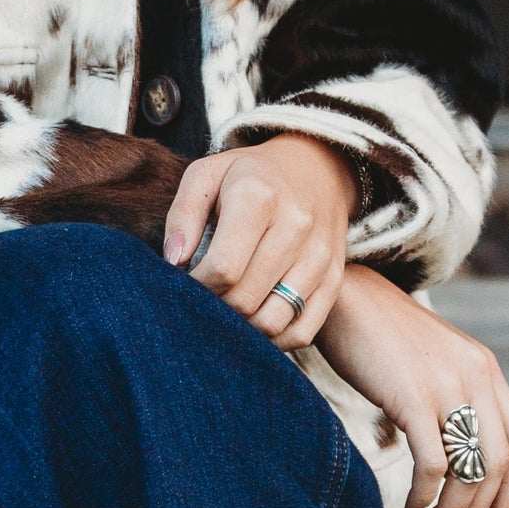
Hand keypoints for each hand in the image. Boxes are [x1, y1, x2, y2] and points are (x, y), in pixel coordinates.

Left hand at [163, 133, 358, 348]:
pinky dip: (274, 339)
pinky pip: (302, 331)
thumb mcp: (208, 175)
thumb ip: (183, 215)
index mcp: (258, 196)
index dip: (196, 286)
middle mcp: (296, 225)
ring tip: (227, 310)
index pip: (222, 268)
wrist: (316, 168)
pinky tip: (255, 321)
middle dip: (216, 308)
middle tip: (204, 299)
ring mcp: (319, 255)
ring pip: (273, 321)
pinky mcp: (334, 279)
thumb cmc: (249, 175)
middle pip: (245, 299)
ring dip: (243, 328)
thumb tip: (174, 261)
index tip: (186, 283)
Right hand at [315, 265, 508, 507]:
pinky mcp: (413, 395)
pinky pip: (433, 465)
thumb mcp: (431, 362)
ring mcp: (447, 384)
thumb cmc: (379, 336)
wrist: (342, 294)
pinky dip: (425, 497)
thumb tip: (454, 464)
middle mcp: (476, 376)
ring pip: (468, 471)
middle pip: (498, 465)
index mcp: (485, 369)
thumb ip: (452, 398)